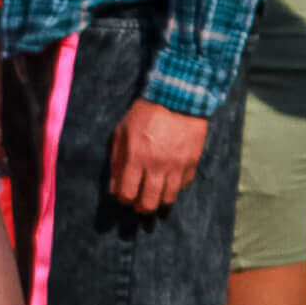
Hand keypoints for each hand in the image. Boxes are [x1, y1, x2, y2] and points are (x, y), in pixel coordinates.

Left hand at [109, 97, 206, 212]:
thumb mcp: (122, 132)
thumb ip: (116, 161)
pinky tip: (170, 182)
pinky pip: (184, 184)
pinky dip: (176, 187)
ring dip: (159, 201)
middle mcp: (157, 165)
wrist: (178, 97)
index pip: (128, 193)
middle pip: (149, 202)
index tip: (124, 196)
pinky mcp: (192, 161)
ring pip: (168, 198)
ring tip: (155, 196)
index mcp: (136, 158)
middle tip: (139, 205)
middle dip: (141, 207)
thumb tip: (113, 187)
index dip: (124, 199)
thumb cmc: (145, 114)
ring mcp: (176, 165)